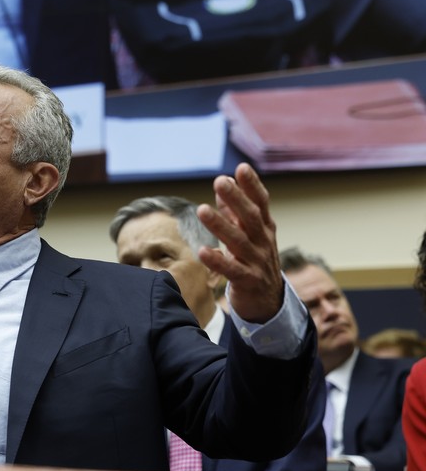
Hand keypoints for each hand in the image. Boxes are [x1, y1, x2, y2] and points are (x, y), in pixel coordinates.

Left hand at [195, 163, 283, 323]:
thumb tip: (223, 185)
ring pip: (239, 242)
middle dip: (236, 199)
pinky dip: (217, 261)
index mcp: (265, 229)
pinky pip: (232, 270)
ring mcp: (258, 262)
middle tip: (220, 181)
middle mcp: (263, 242)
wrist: (269, 302)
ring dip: (220, 225)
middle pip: (251, 218)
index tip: (241, 168)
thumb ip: (235, 212)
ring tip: (201, 210)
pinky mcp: (249, 281)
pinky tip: (202, 251)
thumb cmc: (255, 261)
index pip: (261, 203)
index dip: (252, 186)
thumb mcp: (248, 235)